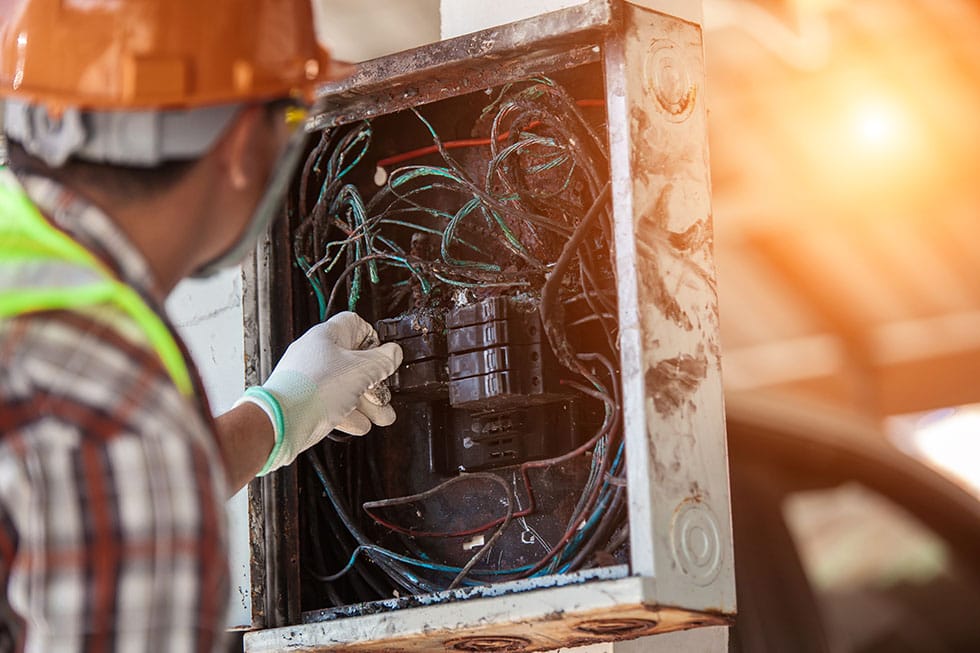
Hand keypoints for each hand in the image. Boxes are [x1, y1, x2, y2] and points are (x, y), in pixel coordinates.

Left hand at [237, 312, 401, 474]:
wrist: (281, 423)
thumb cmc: (313, 390)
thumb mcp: (361, 371)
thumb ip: (383, 361)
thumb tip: (394, 353)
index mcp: (326, 336)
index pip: (355, 325)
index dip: (373, 339)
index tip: (383, 356)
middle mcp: (316, 354)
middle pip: (354, 362)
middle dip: (375, 382)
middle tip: (384, 394)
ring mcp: (309, 379)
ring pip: (346, 387)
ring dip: (368, 403)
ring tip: (382, 416)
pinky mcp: (305, 401)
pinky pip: (332, 404)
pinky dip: (349, 414)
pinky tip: (360, 424)